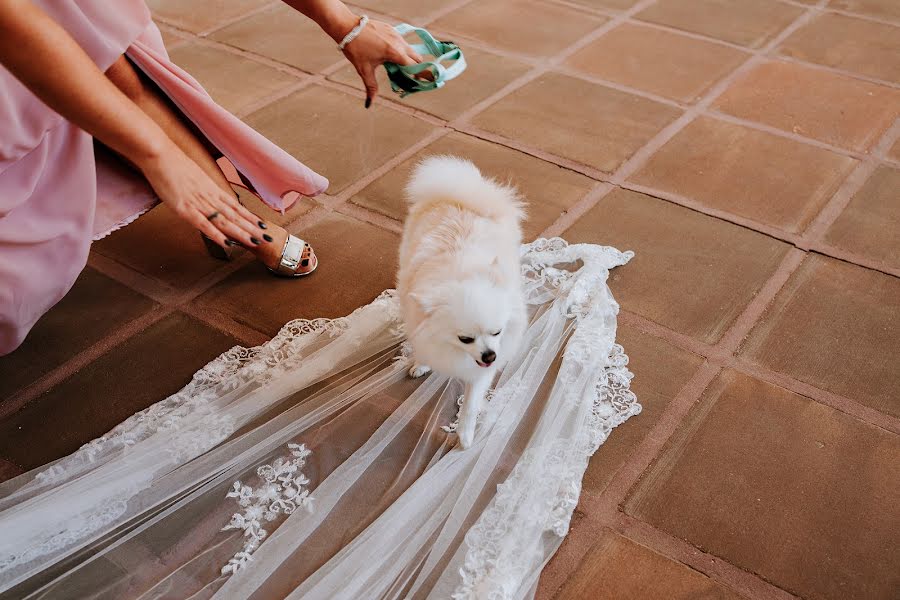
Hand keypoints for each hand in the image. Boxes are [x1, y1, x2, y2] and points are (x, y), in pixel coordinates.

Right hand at [137, 144, 268, 249]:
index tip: (263, 225)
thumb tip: (207, 196)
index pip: (236, 206)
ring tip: (256, 242)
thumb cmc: (173, 164)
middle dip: (252, 228)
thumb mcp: (193, 177)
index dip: (250, 217)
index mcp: (212, 189)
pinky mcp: (185, 208)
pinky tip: (227, 244)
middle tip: (268, 238)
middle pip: (235, 216)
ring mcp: (199, 203)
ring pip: (225, 221)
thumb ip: (202, 189)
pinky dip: (216, 235)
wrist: (159, 154)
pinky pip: (204, 224)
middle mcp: (210, 197)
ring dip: (241, 233)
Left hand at [341, 18, 423, 106]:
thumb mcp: (364, 70)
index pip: (415, 66)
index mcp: (395, 53)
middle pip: (417, 57)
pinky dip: (400, 48)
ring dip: (408, 58)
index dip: (421, 74)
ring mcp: (395, 34)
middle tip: (411, 76)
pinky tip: (389, 53)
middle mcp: (399, 42)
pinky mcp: (391, 29)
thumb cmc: (355, 49)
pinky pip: (401, 40)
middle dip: (417, 67)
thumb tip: (369, 104)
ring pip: (410, 48)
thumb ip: (371, 87)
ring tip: (399, 66)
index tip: (426, 81)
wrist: (347, 27)